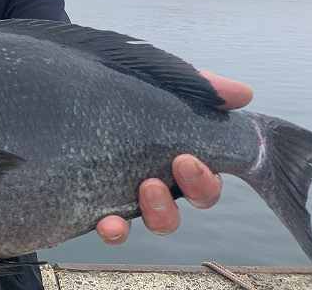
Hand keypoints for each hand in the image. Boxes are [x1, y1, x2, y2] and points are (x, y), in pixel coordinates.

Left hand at [96, 70, 253, 243]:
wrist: (70, 90)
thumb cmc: (124, 86)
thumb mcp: (159, 79)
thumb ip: (198, 85)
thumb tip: (241, 94)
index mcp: (180, 153)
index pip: (207, 178)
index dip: (204, 178)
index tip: (186, 159)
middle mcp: (162, 177)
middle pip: (194, 200)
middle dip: (191, 190)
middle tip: (171, 169)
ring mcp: (133, 192)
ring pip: (161, 221)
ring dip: (159, 213)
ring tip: (144, 189)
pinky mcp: (101, 202)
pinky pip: (115, 229)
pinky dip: (115, 231)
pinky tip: (108, 224)